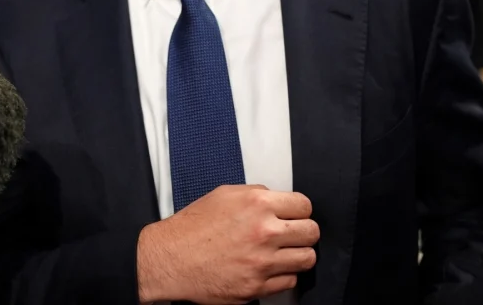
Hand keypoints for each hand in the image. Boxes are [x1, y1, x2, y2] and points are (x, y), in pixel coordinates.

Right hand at [136, 184, 319, 304]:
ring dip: (298, 255)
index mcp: (257, 204)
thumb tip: (278, 201)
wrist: (170, 259)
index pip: (304, 205)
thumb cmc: (192, 227)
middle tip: (292, 234)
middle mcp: (264, 232)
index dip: (300, 210)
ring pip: (307, 259)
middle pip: (312, 232)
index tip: (295, 215)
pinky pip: (290, 281)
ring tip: (284, 253)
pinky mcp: (257, 287)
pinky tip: (269, 268)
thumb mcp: (224, 195)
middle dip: (303, 232)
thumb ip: (256, 195)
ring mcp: (262, 262)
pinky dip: (283, 275)